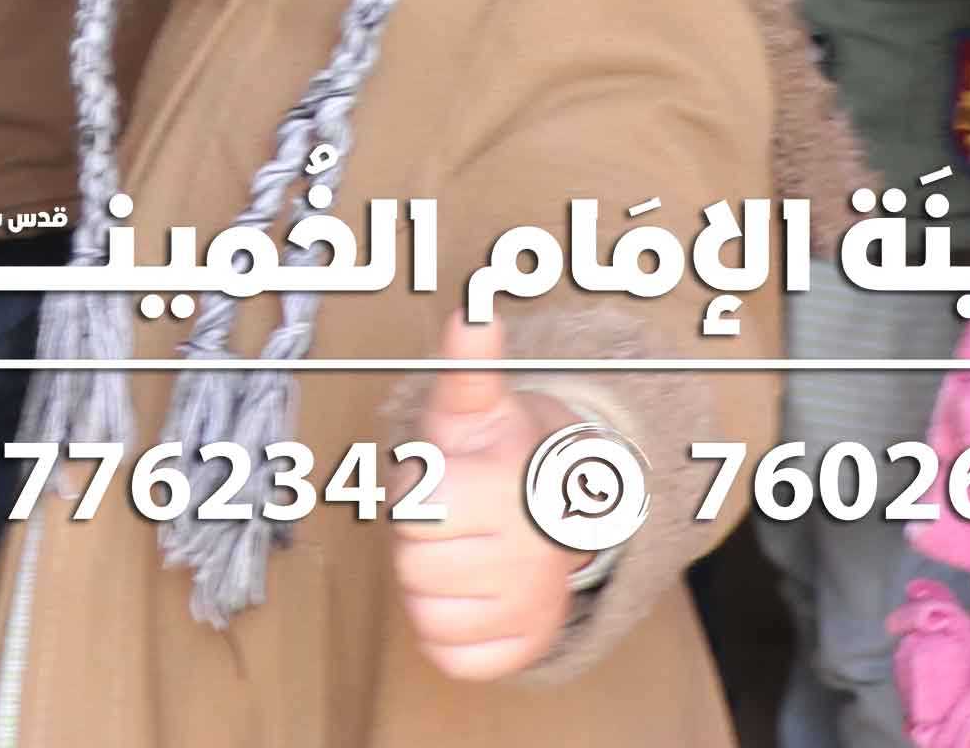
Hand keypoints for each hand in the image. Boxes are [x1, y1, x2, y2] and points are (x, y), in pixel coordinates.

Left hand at [396, 316, 589, 682]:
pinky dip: (447, 632)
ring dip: (431, 587)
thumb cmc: (496, 457)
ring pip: (427, 615)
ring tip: (463, 553)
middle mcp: (530, 555)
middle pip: (414, 568)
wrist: (558, 514)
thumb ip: (466, 366)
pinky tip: (470, 595)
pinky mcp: (526, 649)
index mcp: (509, 491)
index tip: (444, 480)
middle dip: (420, 542)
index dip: (414, 494)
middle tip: (454, 520)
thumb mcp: (475, 409)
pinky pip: (450, 657)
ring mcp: (533, 608)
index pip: (412, 513)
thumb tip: (472, 311)